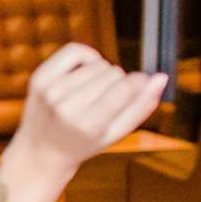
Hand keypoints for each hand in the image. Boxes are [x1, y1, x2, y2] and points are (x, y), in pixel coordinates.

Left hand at [3, 44, 167, 177]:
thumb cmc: (84, 142)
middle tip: (106, 101)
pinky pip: (75, 50)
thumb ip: (142, 106)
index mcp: (88, 125)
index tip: (140, 86)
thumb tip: (161, 77)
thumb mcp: (117, 133)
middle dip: (118, 82)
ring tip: (93, 92)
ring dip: (102, 73)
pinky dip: (87, 56)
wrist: (40, 150)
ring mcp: (49, 91)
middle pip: (113, 73)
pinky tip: (86, 72)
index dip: (139, 82)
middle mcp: (65, 107)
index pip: (125, 88)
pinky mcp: (39, 78)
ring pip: (97, 62)